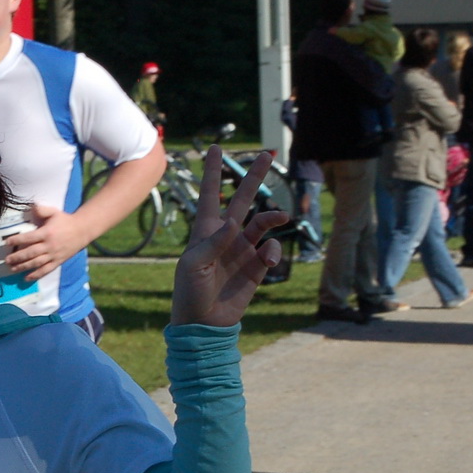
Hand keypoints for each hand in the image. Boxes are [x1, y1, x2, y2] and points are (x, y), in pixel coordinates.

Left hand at [2, 202, 91, 280]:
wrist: (82, 231)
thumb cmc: (65, 221)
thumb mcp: (54, 212)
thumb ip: (42, 209)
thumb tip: (31, 207)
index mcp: (47, 233)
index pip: (29, 238)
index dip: (17, 240)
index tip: (7, 243)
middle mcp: (49, 245)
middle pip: (31, 253)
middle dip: (18, 257)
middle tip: (7, 260)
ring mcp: (53, 255)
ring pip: (36, 263)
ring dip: (23, 267)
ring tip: (12, 269)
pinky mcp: (58, 262)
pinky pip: (46, 270)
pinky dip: (36, 275)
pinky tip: (26, 278)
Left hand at [171, 147, 286, 326]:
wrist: (205, 323)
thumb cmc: (190, 293)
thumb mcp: (194, 266)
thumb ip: (213, 242)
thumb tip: (234, 223)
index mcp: (205, 231)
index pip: (210, 194)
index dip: (212, 172)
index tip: (214, 149)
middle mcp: (226, 236)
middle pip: (243, 198)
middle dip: (254, 176)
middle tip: (267, 153)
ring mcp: (242, 250)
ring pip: (263, 222)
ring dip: (273, 216)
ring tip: (282, 217)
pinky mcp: (256, 267)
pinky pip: (270, 249)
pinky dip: (273, 249)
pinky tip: (268, 260)